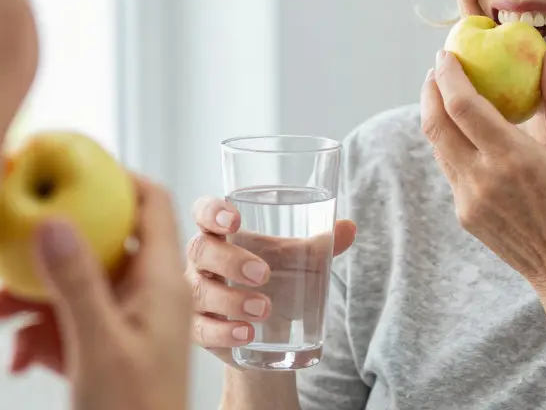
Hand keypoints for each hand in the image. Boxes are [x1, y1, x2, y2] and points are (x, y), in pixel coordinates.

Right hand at [0, 175, 189, 409]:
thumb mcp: (98, 346)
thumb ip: (76, 284)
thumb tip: (55, 222)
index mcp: (161, 283)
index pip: (151, 203)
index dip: (115, 177)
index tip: (68, 166)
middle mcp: (147, 297)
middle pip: (98, 244)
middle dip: (46, 248)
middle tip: (3, 248)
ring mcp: (127, 325)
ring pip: (74, 287)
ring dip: (31, 298)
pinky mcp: (107, 352)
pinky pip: (68, 326)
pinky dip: (38, 336)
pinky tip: (16, 360)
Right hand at [185, 196, 356, 365]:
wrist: (272, 334)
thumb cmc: (278, 281)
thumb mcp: (299, 261)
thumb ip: (320, 245)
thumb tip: (349, 228)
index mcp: (221, 234)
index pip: (203, 213)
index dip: (211, 212)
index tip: (234, 220)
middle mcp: (202, 261)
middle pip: (200, 250)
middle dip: (230, 261)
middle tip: (264, 274)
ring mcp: (196, 294)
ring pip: (199, 291)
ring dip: (231, 300)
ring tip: (265, 309)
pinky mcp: (199, 328)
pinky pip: (200, 328)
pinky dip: (224, 331)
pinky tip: (246, 333)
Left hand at [420, 47, 545, 293]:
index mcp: (511, 158)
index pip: (462, 105)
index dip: (449, 75)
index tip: (448, 54)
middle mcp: (482, 178)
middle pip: (435, 123)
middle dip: (431, 90)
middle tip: (439, 67)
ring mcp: (468, 199)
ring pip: (438, 147)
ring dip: (436, 115)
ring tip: (445, 92)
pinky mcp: (464, 214)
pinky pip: (450, 169)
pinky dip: (451, 143)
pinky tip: (464, 132)